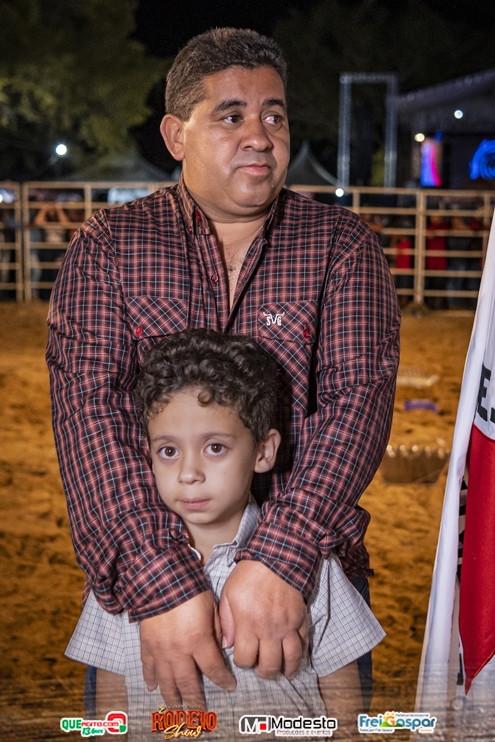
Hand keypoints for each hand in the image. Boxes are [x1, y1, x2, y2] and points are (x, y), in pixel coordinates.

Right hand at [140, 590, 235, 708]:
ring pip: (166, 681)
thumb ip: (218, 629)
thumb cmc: (190, 589)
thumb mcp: (212, 606)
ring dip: (172, 696)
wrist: (159, 579)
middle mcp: (179, 651)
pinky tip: (153, 687)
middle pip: (188, 683)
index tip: (230, 687)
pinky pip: (148, 666)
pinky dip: (150, 678)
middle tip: (200, 713)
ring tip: (176, 708)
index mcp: (198, 641)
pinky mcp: (147, 644)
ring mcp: (160, 650)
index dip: (223, 680)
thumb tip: (222, 646)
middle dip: (195, 700)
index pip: (213, 669)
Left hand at [219, 561, 307, 679]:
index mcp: (248, 625)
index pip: (245, 659)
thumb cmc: (249, 574)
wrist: (278, 557)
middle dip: (264, 672)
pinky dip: (301, 653)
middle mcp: (269, 630)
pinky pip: (304, 642)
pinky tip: (296, 656)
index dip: (242, 663)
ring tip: (283, 672)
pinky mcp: (300, 619)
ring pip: (291, 658)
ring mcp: (288, 626)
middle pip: (269, 665)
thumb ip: (226, 621)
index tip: (241, 657)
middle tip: (262, 669)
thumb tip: (227, 644)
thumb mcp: (229, 593)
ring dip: (287, 669)